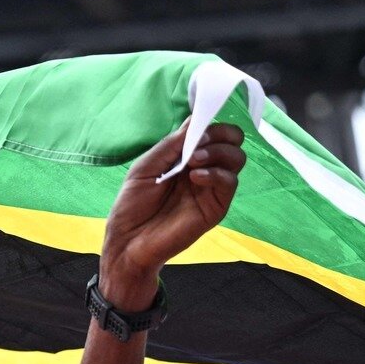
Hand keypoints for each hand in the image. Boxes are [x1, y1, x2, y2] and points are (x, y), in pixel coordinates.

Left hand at [100, 119, 245, 304]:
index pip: (211, 132)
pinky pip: (229, 183)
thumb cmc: (132, 205)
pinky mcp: (215, 207)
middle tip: (199, 143)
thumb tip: (194, 122)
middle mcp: (202, 169)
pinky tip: (195, 177)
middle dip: (220, 134)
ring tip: (193, 161)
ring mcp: (210, 188)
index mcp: (185, 157)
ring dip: (218, 152)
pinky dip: (216, 174)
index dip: (209, 124)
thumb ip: (170, 145)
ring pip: (236, 159)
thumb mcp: (145, 167)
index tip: (196, 128)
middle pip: (231, 141)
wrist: (128, 241)